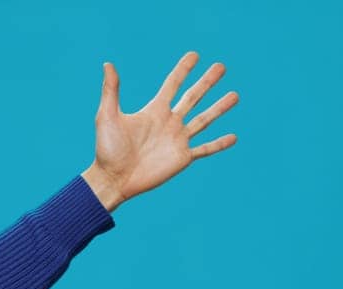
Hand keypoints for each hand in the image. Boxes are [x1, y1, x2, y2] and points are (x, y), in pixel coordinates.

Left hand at [82, 51, 239, 209]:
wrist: (113, 179)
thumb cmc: (107, 149)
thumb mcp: (107, 116)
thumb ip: (111, 90)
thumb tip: (108, 64)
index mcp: (154, 111)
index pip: (172, 84)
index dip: (183, 69)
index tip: (194, 55)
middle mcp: (169, 122)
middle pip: (192, 97)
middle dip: (207, 82)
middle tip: (221, 67)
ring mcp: (177, 140)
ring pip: (203, 120)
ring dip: (219, 108)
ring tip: (235, 95)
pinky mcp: (182, 157)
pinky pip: (205, 148)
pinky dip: (219, 144)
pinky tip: (234, 137)